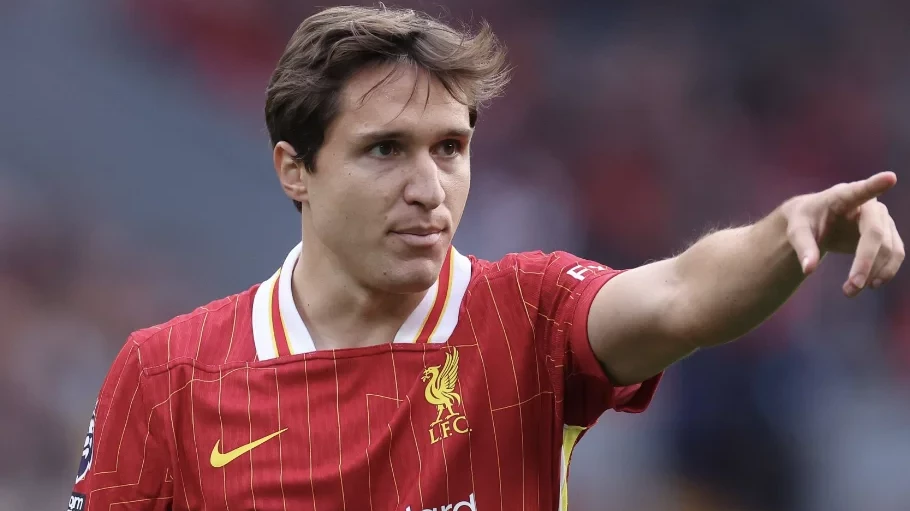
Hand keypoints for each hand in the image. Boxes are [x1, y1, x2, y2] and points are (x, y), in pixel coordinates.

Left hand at [783, 171, 903, 296]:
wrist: (817, 222)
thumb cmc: (806, 220)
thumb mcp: (796, 230)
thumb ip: (803, 247)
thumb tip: (808, 269)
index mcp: (844, 196)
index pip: (860, 190)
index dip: (875, 185)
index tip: (890, 178)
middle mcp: (869, 206)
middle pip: (875, 233)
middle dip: (866, 261)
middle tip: (852, 287)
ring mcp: (882, 220)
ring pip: (889, 247)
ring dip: (875, 272)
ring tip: (851, 291)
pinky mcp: (887, 235)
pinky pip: (895, 254)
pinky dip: (886, 271)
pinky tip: (872, 283)